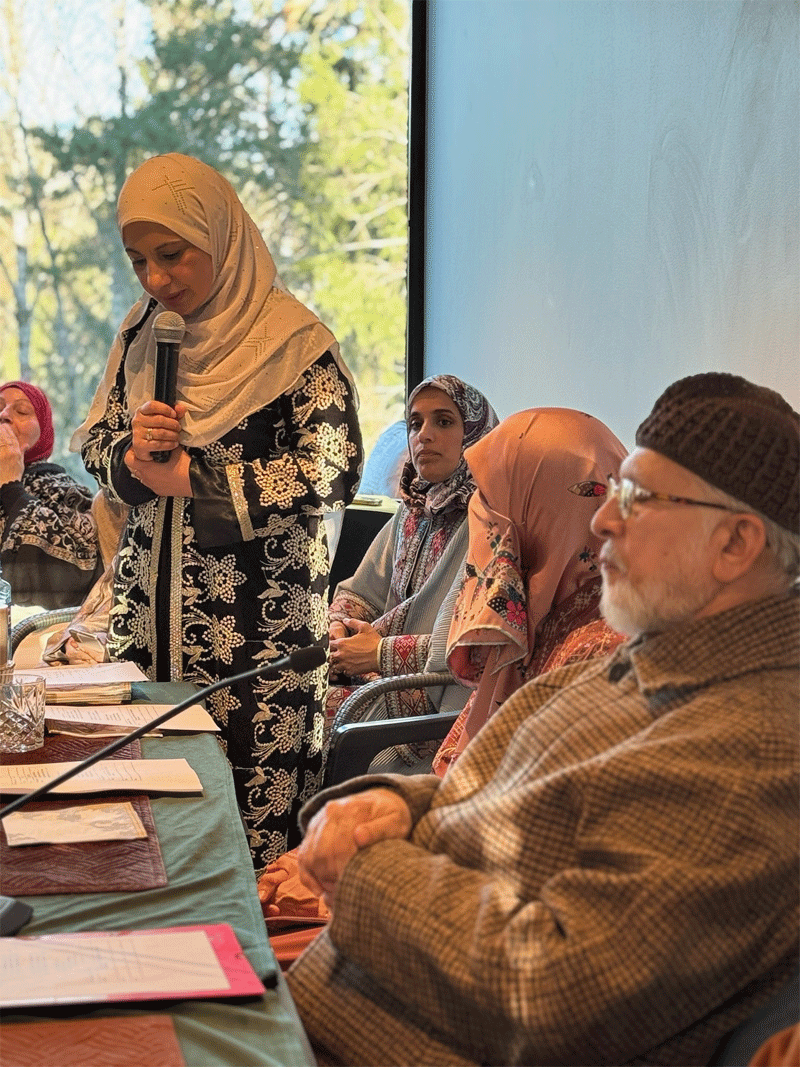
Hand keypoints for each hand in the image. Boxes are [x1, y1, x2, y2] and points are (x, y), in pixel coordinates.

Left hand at [0, 423, 23, 485]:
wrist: (8, 484)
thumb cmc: (14, 474)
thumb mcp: (20, 462)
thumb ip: (21, 452)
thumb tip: (26, 445)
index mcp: (16, 453)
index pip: (13, 439)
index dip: (9, 431)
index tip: (6, 426)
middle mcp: (9, 452)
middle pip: (5, 438)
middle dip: (2, 430)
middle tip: (1, 425)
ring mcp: (2, 454)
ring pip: (1, 441)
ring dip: (0, 434)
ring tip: (0, 428)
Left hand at [125, 443, 192, 496]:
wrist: (197, 483)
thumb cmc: (186, 468)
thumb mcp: (174, 450)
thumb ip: (164, 443)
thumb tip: (163, 437)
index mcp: (148, 469)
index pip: (129, 459)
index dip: (131, 451)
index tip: (138, 447)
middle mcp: (147, 479)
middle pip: (133, 468)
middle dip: (137, 460)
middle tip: (145, 454)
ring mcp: (153, 487)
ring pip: (141, 476)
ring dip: (145, 469)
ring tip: (153, 462)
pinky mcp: (160, 491)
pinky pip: (151, 483)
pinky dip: (152, 477)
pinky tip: (161, 472)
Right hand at [131, 400, 187, 460]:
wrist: (147, 450)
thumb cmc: (155, 431)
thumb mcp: (164, 420)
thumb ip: (173, 413)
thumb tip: (182, 408)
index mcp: (141, 411)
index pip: (152, 406)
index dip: (166, 409)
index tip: (174, 414)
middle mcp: (137, 421)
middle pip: (160, 419)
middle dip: (173, 424)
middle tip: (178, 428)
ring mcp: (137, 434)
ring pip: (161, 433)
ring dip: (173, 435)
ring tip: (177, 436)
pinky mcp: (140, 446)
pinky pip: (158, 444)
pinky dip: (169, 444)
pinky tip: (174, 444)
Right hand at [297, 788, 411, 908]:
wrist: (378, 801)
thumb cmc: (390, 816)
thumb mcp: (396, 821)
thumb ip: (380, 829)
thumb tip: (358, 837)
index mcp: (352, 809)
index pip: (341, 847)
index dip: (346, 872)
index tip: (356, 887)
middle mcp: (331, 812)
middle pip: (322, 855)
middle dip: (333, 880)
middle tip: (347, 895)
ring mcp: (319, 821)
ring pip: (310, 858)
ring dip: (322, 881)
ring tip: (338, 894)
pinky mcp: (312, 831)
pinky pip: (303, 857)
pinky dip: (309, 877)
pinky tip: (321, 891)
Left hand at [329, 619, 380, 675]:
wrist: (382, 655)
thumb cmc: (374, 641)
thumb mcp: (364, 627)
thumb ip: (353, 622)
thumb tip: (345, 620)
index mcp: (342, 643)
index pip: (328, 644)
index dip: (331, 643)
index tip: (334, 643)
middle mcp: (341, 655)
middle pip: (329, 655)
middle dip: (332, 653)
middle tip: (337, 652)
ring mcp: (345, 664)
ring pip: (334, 665)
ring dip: (336, 662)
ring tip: (341, 660)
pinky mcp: (351, 672)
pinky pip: (342, 672)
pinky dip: (344, 669)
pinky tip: (348, 666)